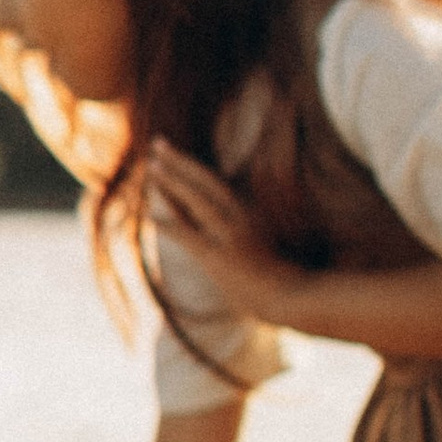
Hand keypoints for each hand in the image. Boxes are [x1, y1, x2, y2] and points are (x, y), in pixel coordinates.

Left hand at [146, 144, 294, 321]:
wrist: (288, 297)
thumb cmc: (274, 272)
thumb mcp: (258, 238)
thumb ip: (236, 223)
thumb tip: (209, 214)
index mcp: (247, 210)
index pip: (211, 181)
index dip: (187, 165)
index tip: (168, 150)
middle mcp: (240, 216)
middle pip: (205, 181)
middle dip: (179, 161)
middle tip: (157, 144)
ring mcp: (230, 236)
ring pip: (198, 201)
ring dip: (173, 184)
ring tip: (152, 169)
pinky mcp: (220, 258)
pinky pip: (190, 237)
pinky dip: (171, 227)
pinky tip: (154, 219)